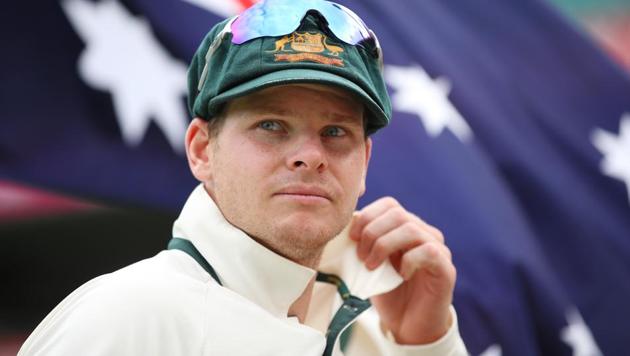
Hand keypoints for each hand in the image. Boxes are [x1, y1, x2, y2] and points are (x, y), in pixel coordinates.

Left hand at [349, 197, 455, 344]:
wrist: (408, 326)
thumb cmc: (389, 294)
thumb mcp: (370, 264)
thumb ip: (362, 244)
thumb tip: (344, 227)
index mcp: (406, 227)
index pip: (389, 204)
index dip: (368, 215)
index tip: (351, 236)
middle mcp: (425, 233)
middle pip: (397, 214)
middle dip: (372, 232)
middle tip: (361, 256)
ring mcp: (438, 249)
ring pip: (411, 229)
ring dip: (384, 246)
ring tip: (372, 266)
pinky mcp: (445, 268)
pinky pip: (428, 251)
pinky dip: (408, 261)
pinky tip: (400, 275)